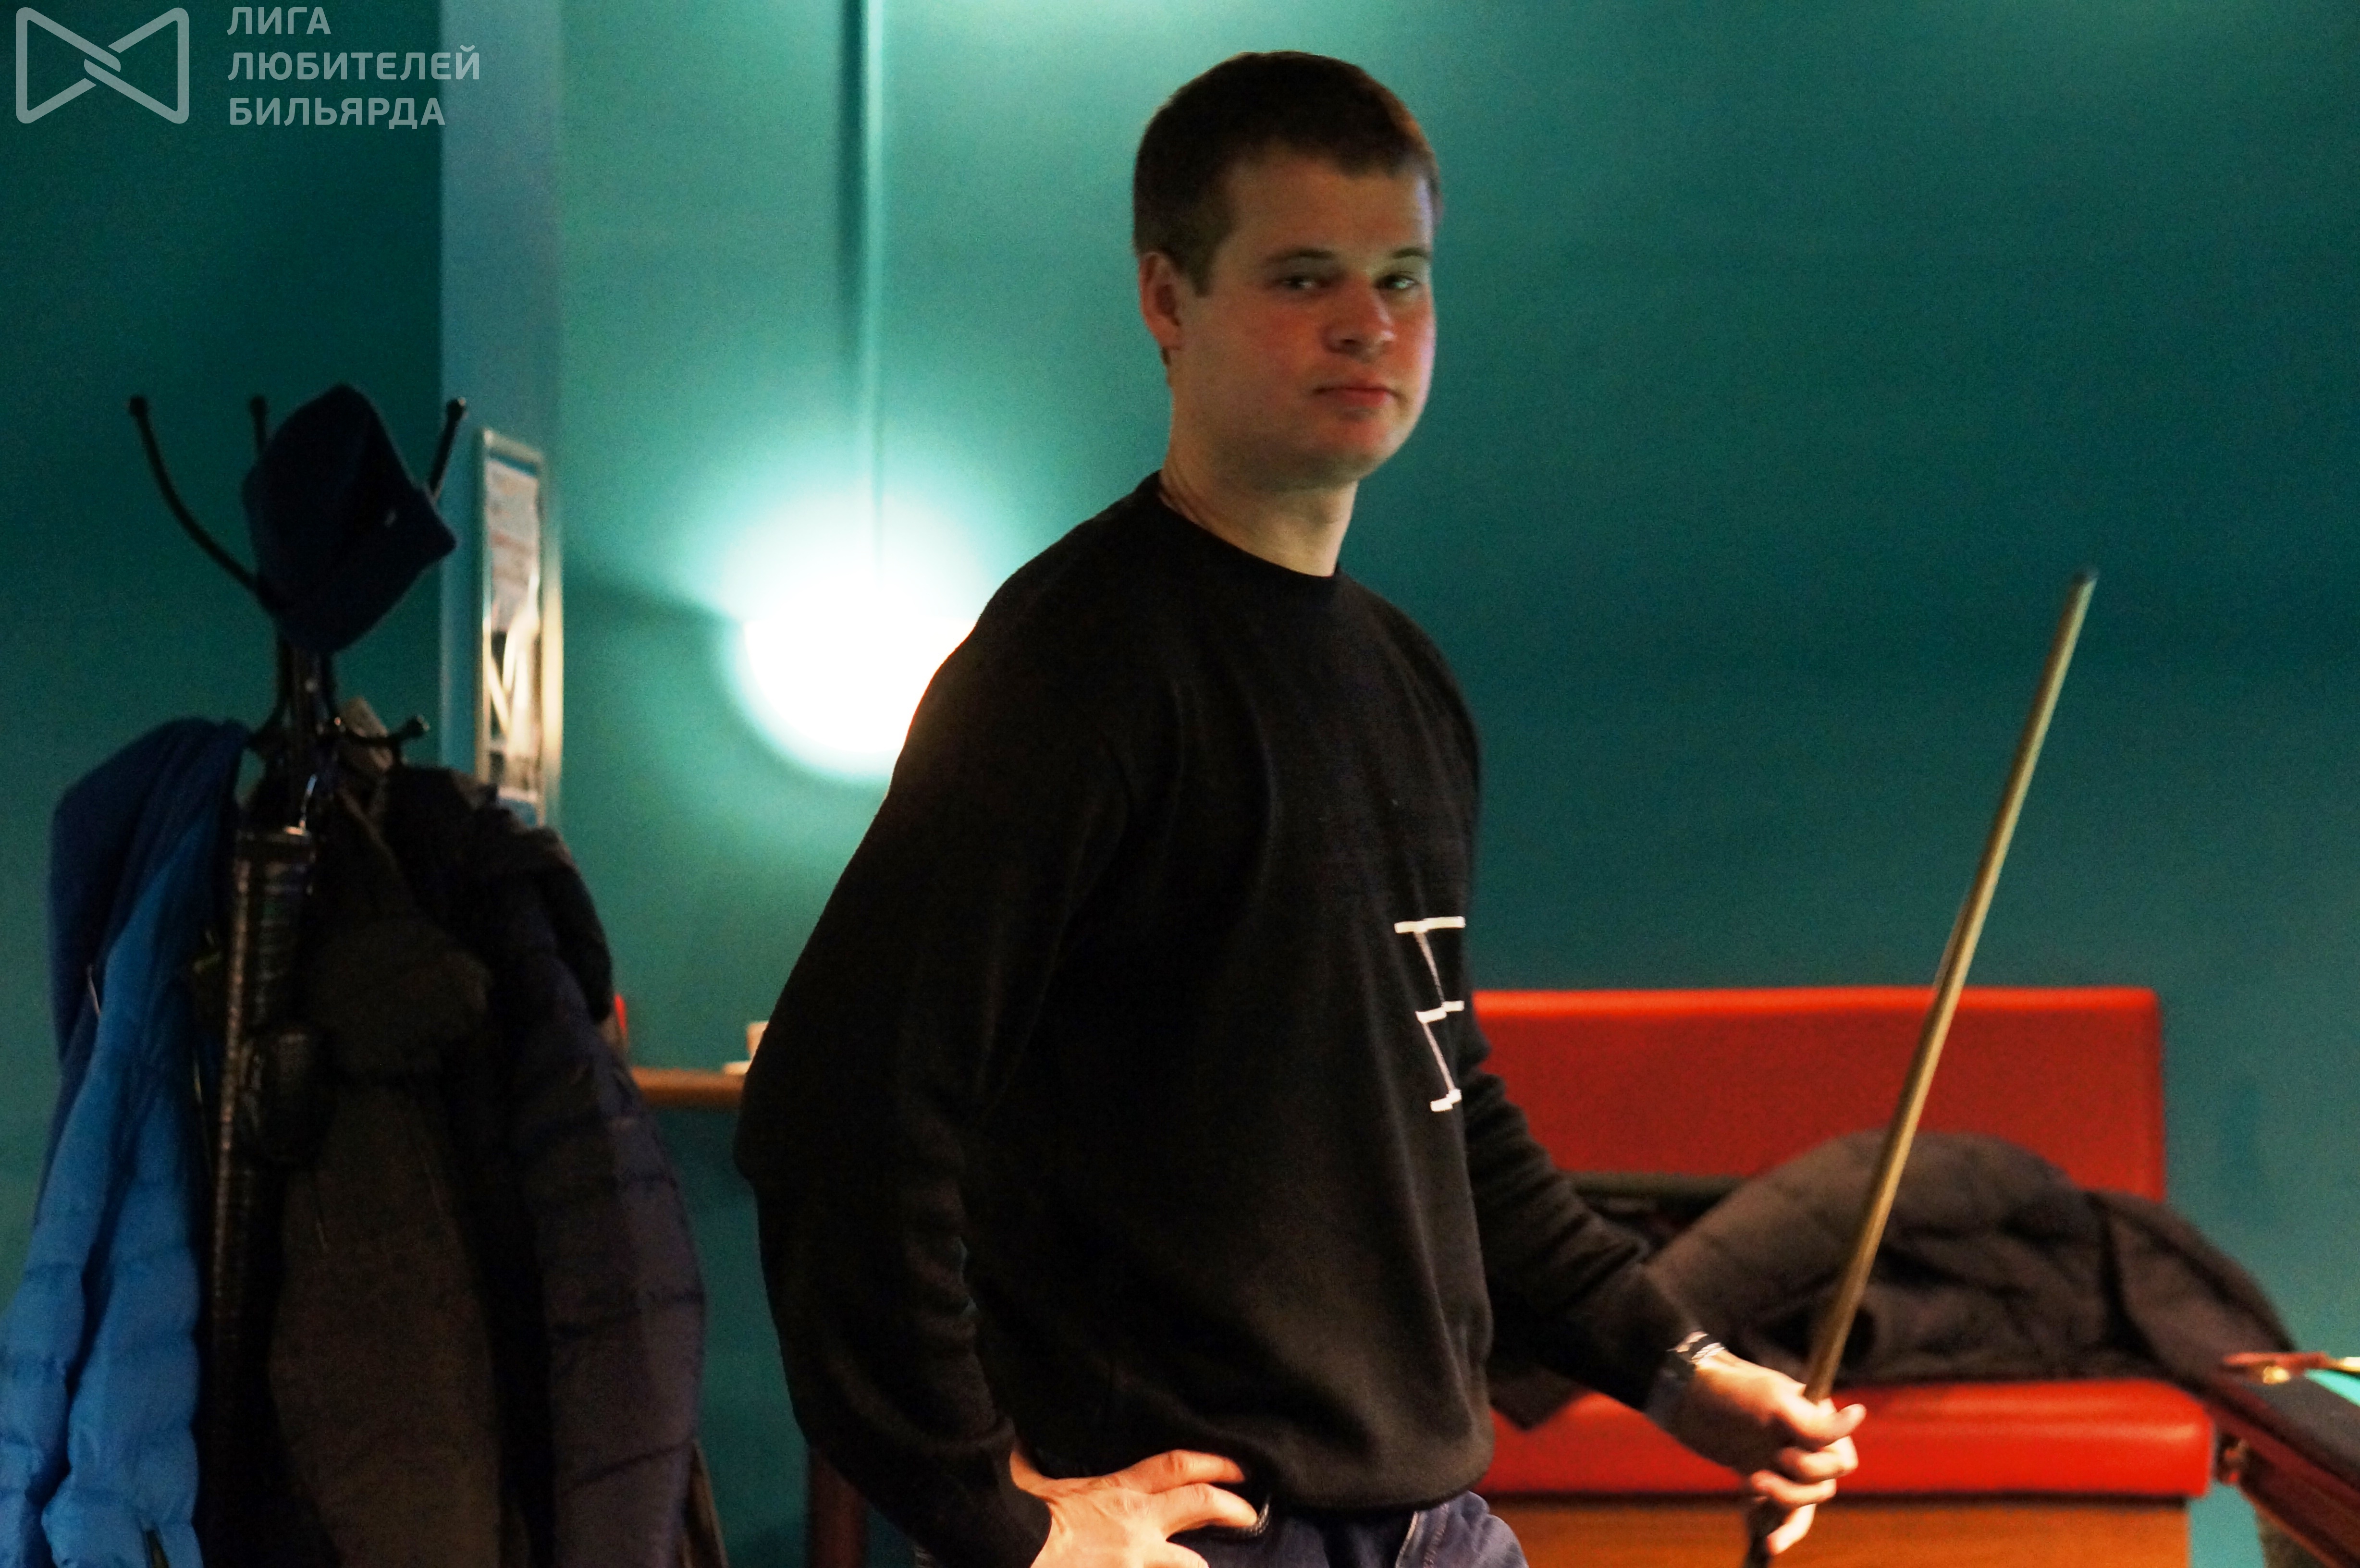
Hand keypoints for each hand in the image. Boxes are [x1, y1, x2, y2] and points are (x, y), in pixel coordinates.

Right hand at [1012, 1446, 1260, 1567]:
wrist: (1008, 1553)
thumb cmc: (1020, 1519)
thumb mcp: (1032, 1483)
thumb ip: (1035, 1463)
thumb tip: (1020, 1440)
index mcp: (1117, 1492)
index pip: (1176, 1466)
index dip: (1212, 1462)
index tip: (1238, 1465)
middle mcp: (1136, 1524)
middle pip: (1199, 1506)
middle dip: (1231, 1508)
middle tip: (1250, 1513)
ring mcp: (1136, 1561)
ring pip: (1191, 1564)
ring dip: (1198, 1565)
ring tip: (1206, 1566)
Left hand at [1661, 1352, 1863, 1555]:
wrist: (1684, 1397)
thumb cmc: (1731, 1391)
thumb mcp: (1774, 1402)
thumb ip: (1815, 1422)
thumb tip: (1859, 1414)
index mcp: (1817, 1421)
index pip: (1841, 1460)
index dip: (1818, 1466)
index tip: (1784, 1455)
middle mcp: (1805, 1445)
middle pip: (1823, 1487)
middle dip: (1794, 1489)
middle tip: (1757, 1477)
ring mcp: (1783, 1465)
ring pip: (1803, 1505)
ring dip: (1782, 1505)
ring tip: (1750, 1489)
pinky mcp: (1761, 1481)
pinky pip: (1777, 1516)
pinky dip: (1773, 1529)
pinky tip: (1764, 1543)